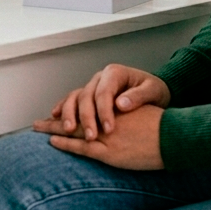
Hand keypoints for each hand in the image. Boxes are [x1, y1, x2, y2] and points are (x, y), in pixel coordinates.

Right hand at [33, 64, 169, 140]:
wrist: (154, 89)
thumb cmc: (155, 90)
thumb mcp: (153, 90)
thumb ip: (139, 96)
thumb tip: (121, 103)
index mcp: (115, 73)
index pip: (104, 92)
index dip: (104, 111)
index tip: (109, 129)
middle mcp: (100, 77)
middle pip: (87, 95)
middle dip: (86, 117)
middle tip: (91, 136)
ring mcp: (93, 86)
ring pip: (75, 96)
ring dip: (69, 113)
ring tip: (68, 129)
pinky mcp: (90, 96)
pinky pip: (72, 100)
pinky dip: (62, 108)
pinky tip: (55, 118)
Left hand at [41, 104, 165, 169]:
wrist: (172, 137)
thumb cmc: (159, 125)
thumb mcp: (139, 112)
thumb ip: (124, 111)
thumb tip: (114, 111)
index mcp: (112, 106)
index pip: (84, 105)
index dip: (69, 109)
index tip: (56, 112)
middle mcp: (105, 118)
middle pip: (74, 115)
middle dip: (55, 120)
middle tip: (37, 123)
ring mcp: (105, 135)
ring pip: (74, 130)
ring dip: (54, 130)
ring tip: (38, 129)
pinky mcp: (109, 152)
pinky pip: (82, 147)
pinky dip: (66, 144)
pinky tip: (54, 142)